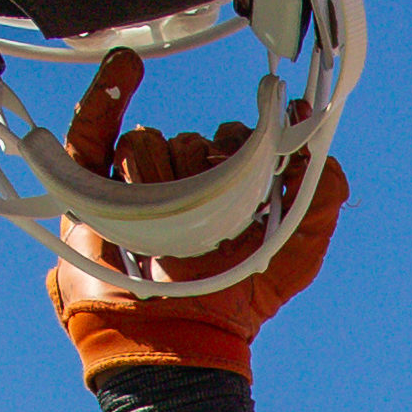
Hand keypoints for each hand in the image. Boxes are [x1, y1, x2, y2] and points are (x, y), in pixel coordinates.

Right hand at [46, 51, 346, 383]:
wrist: (172, 343)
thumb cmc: (233, 304)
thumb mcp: (295, 257)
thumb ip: (320, 199)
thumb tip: (313, 127)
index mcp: (229, 193)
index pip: (236, 139)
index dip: (245, 145)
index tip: (251, 158)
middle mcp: (183, 184)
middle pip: (193, 141)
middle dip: (203, 173)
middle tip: (204, 216)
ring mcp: (136, 185)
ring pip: (149, 143)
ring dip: (158, 180)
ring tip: (161, 227)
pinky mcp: (91, 189)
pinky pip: (93, 129)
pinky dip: (104, 95)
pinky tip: (126, 69)